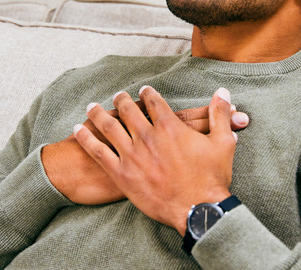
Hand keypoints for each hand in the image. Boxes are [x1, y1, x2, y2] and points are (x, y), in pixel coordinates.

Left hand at [74, 86, 238, 234]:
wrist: (198, 209)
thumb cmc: (212, 178)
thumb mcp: (223, 142)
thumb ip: (219, 114)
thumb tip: (222, 91)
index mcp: (170, 126)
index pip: (154, 102)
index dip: (147, 94)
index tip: (143, 90)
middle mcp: (148, 136)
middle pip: (129, 110)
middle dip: (122, 100)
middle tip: (117, 96)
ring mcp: (132, 155)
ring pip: (109, 126)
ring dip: (99, 113)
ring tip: (92, 107)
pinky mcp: (121, 174)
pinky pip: (98, 152)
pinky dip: (86, 138)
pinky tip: (78, 129)